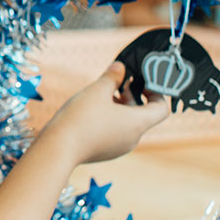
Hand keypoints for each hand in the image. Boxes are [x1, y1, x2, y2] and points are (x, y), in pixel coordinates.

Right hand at [38, 62, 168, 164]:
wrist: (58, 149)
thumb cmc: (81, 118)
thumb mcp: (97, 90)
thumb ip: (112, 77)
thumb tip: (120, 67)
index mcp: (137, 123)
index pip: (161, 109)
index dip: (157, 93)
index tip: (141, 83)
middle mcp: (132, 138)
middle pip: (142, 115)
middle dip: (131, 97)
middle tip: (116, 84)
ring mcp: (119, 148)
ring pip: (127, 124)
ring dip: (118, 107)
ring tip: (100, 95)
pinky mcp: (105, 152)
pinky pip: (114, 133)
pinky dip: (109, 120)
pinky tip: (90, 111)